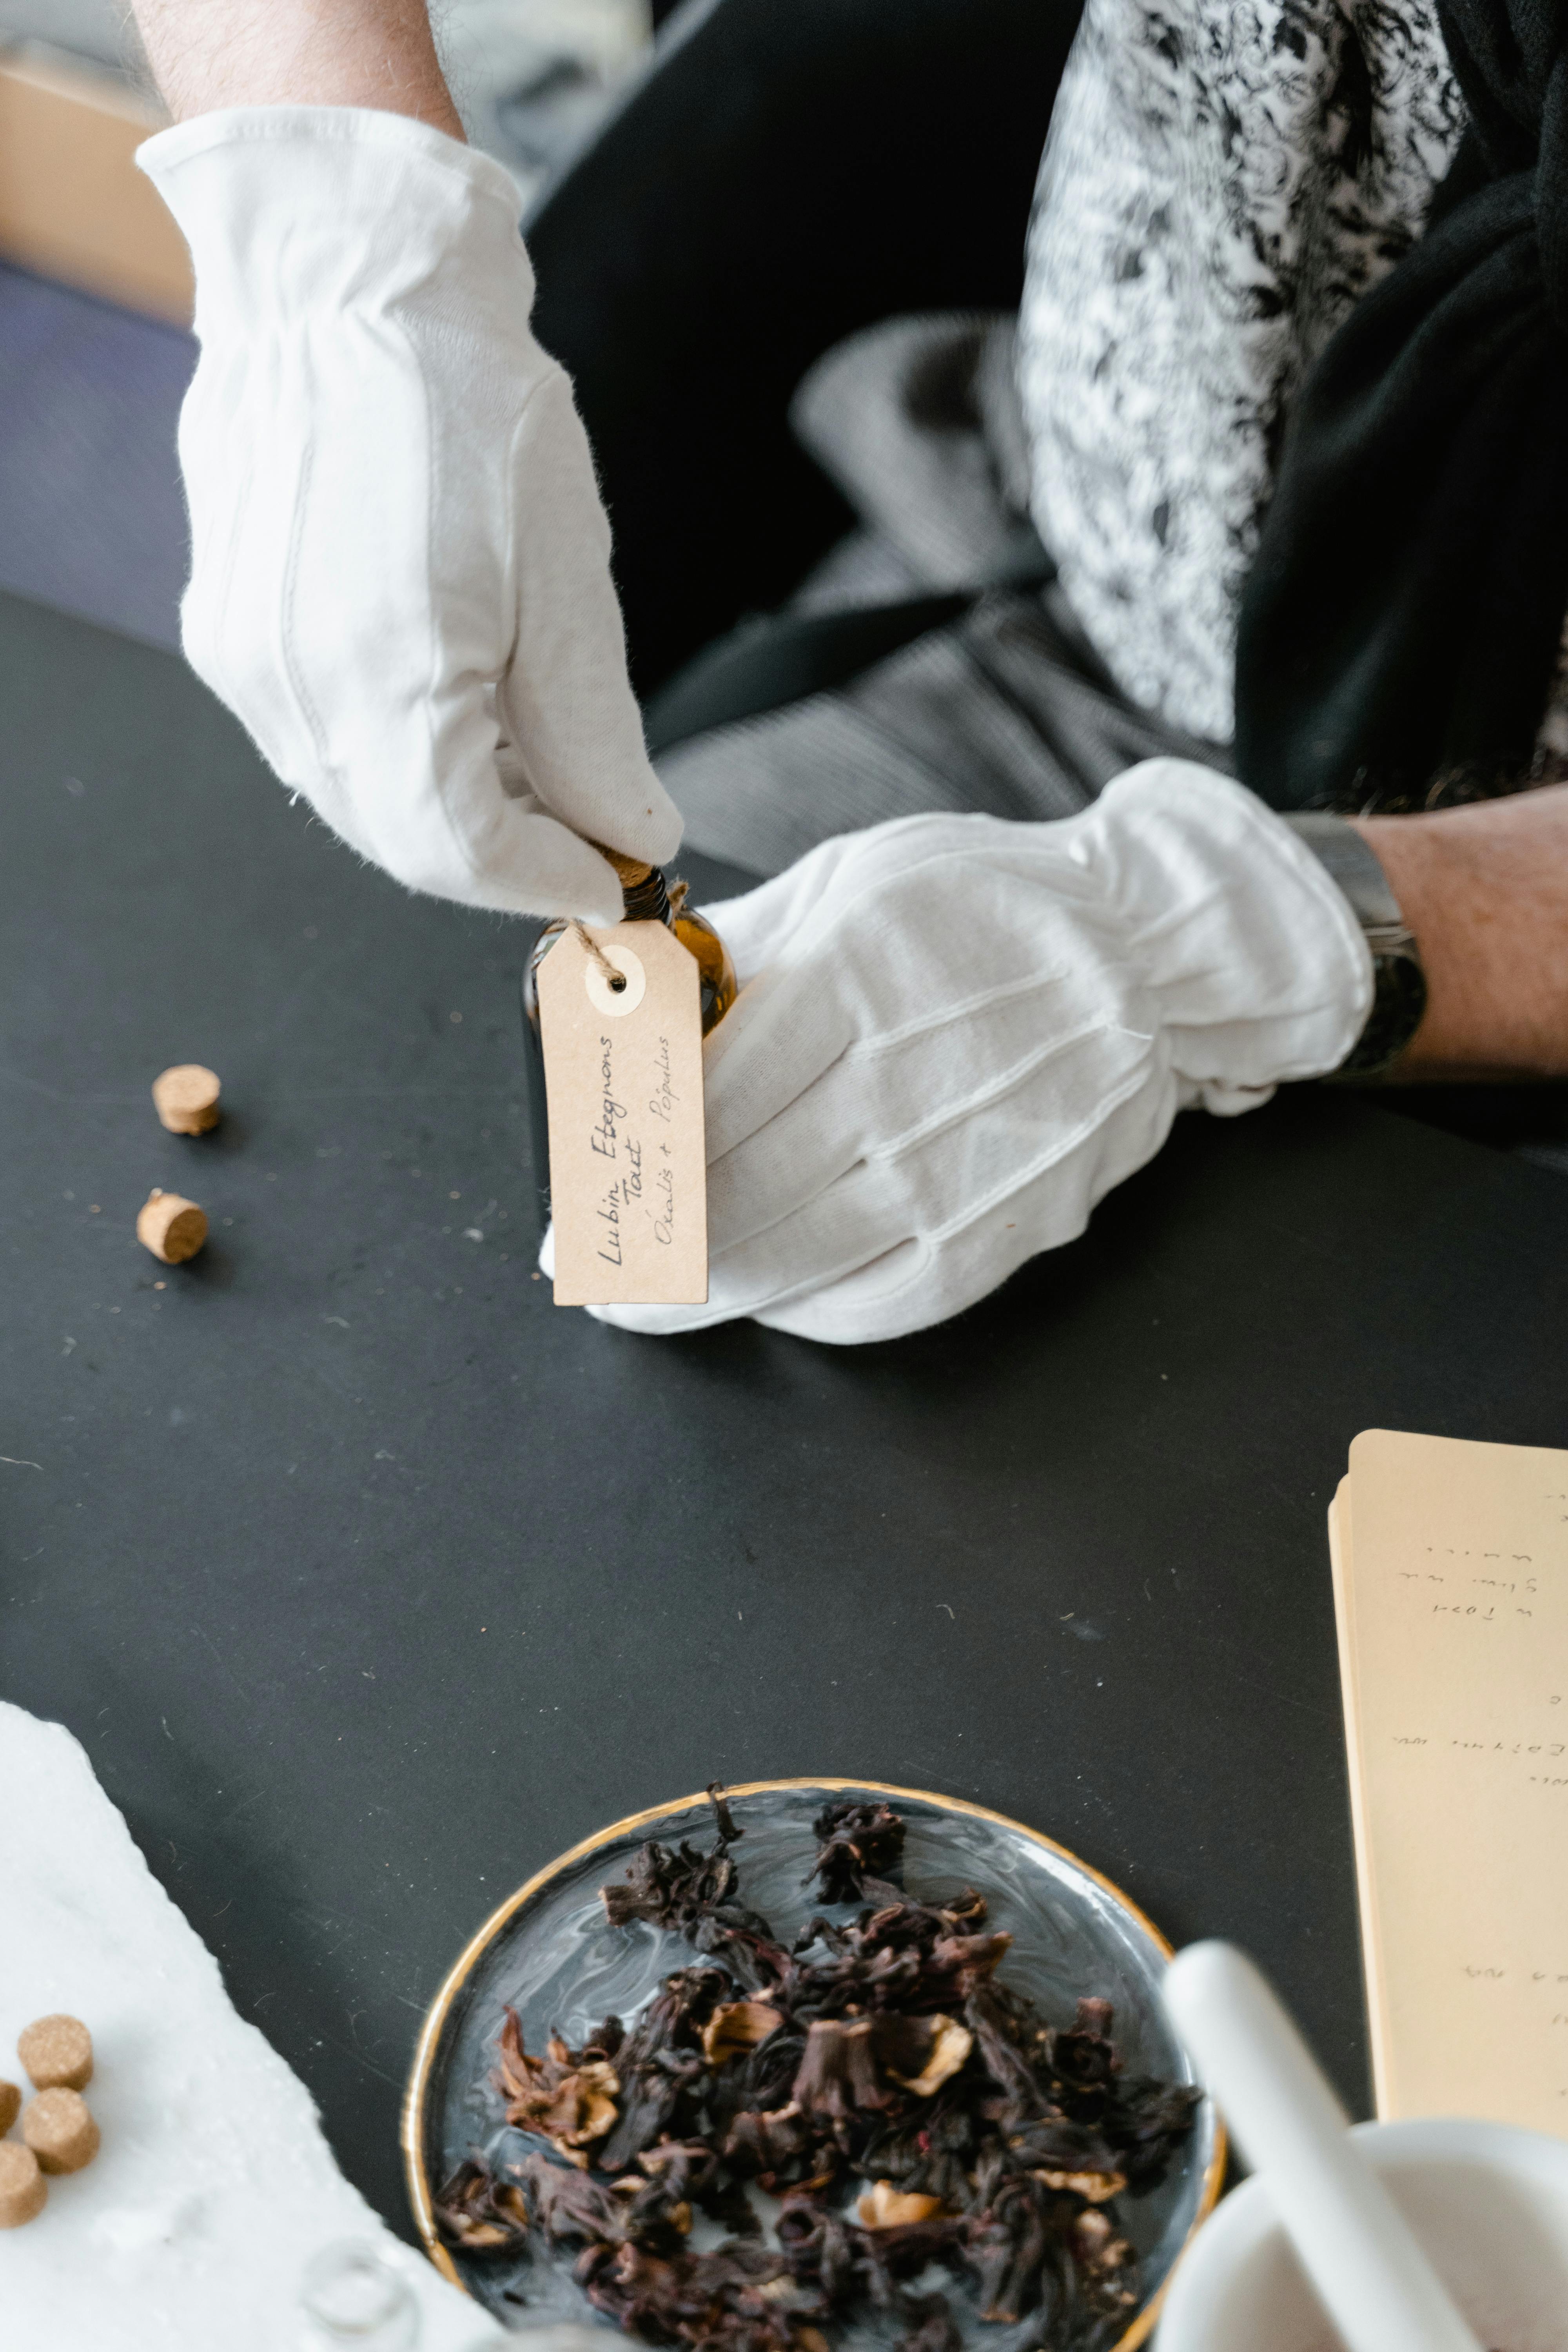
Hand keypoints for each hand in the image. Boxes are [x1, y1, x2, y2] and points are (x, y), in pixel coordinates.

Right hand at [139, 108, 679, 922]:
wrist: (346, 289)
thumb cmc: (461, 405)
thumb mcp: (567, 578)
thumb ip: (592, 732)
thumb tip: (632, 832)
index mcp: (381, 678)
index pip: (463, 854)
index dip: (549, 883)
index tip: (617, 878)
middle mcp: (295, 691)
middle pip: (408, 846)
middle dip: (510, 858)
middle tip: (591, 832)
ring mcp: (251, 669)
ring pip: (365, 805)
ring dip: (459, 814)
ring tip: (540, 768)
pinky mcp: (237, 640)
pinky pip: (326, 747)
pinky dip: (405, 761)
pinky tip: (465, 714)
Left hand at [580, 763, 1371, 1343]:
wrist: (1149, 955)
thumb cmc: (985, 907)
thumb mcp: (855, 879)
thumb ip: (737, 947)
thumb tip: (625, 1001)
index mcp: (859, 979)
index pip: (701, 1105)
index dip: (618, 1170)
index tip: (568, 1210)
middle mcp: (909, 1081)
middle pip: (733, 1201)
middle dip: (640, 1252)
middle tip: (588, 1271)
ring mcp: (963, 1165)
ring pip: (795, 1265)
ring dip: (705, 1297)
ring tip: (649, 1299)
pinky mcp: (1008, 1226)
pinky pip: (877, 1300)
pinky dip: (806, 1309)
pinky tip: (768, 1297)